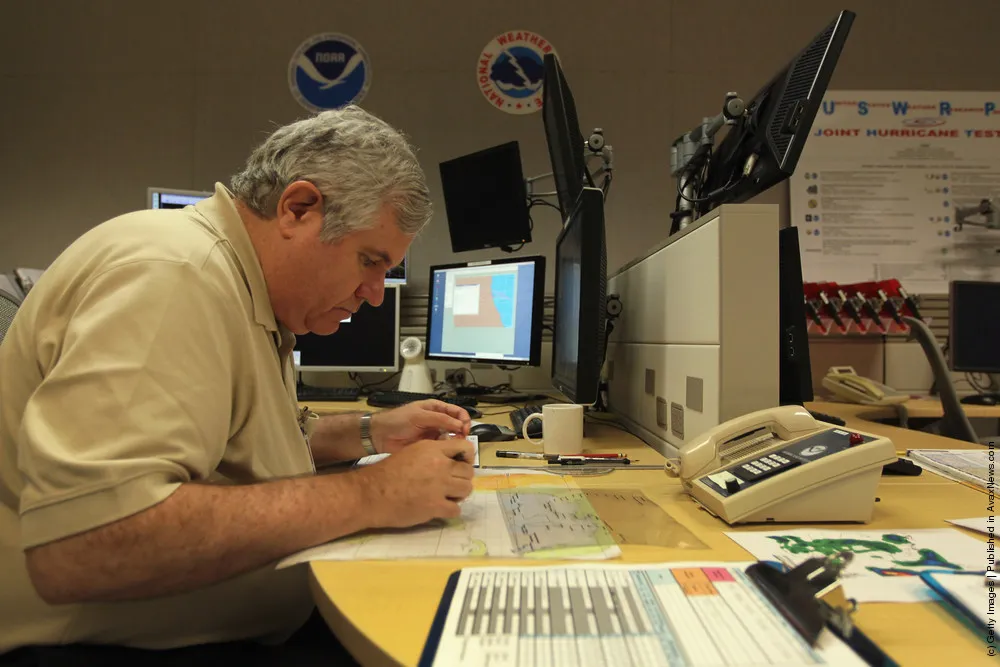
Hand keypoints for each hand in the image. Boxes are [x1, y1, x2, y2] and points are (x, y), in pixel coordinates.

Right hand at [358, 439, 475, 527]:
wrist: (370, 494)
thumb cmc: (386, 473)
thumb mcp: (411, 452)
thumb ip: (432, 453)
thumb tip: (449, 457)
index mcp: (432, 449)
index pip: (466, 447)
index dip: (467, 457)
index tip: (461, 465)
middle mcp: (439, 465)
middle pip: (468, 471)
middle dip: (462, 478)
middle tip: (451, 484)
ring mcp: (439, 486)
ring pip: (466, 489)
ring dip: (459, 494)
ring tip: (446, 496)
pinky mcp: (435, 506)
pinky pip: (456, 509)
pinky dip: (450, 510)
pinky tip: (439, 508)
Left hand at [371, 399, 470, 453]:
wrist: (380, 435)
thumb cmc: (398, 420)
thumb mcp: (420, 416)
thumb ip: (440, 419)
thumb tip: (460, 425)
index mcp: (436, 408)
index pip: (457, 412)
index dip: (464, 419)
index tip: (465, 429)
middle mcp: (437, 420)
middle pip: (457, 425)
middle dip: (461, 432)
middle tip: (461, 440)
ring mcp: (433, 434)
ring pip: (451, 438)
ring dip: (455, 442)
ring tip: (453, 447)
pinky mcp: (429, 446)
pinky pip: (442, 448)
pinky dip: (446, 450)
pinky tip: (444, 452)